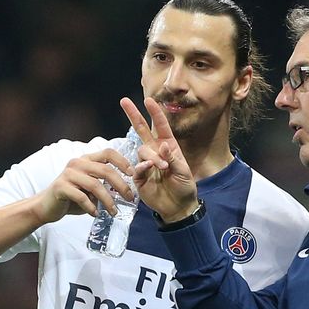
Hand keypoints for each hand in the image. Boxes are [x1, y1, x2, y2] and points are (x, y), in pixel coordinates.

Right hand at [32, 148, 136, 224]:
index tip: (133, 174)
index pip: (108, 153)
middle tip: (129, 198)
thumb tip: (126, 191)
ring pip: (95, 185)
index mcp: (86, 160)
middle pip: (105, 170)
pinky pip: (81, 197)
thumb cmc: (72, 197)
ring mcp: (68, 174)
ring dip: (108, 200)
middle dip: (121, 185)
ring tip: (114, 212)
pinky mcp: (61, 187)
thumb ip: (104, 184)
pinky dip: (91, 207)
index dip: (122, 162)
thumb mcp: (91, 188)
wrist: (47, 206)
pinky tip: (95, 213)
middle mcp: (78, 163)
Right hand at [120, 96, 198, 221]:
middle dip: (133, 115)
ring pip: (142, 150)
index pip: (160, 126)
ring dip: (152, 156)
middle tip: (124, 101)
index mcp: (168, 147)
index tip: (148, 100)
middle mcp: (155, 152)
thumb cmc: (184, 187)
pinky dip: (143, 166)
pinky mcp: (139, 177)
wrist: (178, 207)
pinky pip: (137, 167)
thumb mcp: (184, 171)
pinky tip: (150, 168)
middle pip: (141, 130)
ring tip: (163, 167)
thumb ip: (173, 158)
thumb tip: (162, 145)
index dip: (155, 113)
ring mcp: (146, 164)